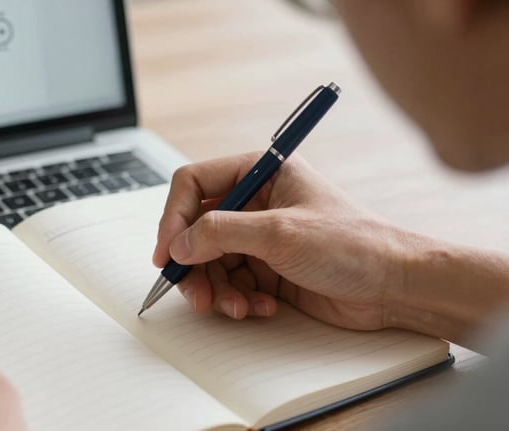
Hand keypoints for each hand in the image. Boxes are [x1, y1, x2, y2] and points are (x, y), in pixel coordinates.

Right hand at [153, 152, 410, 330]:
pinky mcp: (267, 268)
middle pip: (197, 228)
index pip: (195, 184)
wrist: (394, 286)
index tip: (168, 250)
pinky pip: (231, 283)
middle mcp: (256, 202)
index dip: (175, 217)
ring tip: (234, 306)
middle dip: (193, 263)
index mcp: (261, 173)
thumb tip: (179, 243)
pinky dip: (237, 299)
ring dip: (216, 288)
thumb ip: (221, 232)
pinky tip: (261, 308)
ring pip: (210, 261)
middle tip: (194, 291)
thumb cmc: (354, 244)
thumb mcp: (280, 232)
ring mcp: (260, 237)